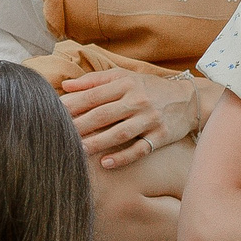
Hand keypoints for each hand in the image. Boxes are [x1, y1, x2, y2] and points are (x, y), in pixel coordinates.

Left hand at [59, 69, 199, 169]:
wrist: (189, 99)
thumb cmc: (149, 88)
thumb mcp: (124, 77)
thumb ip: (94, 81)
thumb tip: (65, 86)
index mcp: (125, 84)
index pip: (93, 95)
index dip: (71, 105)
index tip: (52, 113)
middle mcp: (137, 101)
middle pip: (102, 115)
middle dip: (79, 126)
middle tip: (58, 135)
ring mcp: (149, 119)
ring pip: (118, 134)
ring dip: (96, 143)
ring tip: (76, 151)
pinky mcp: (160, 136)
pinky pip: (139, 149)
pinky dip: (122, 157)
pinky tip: (106, 163)